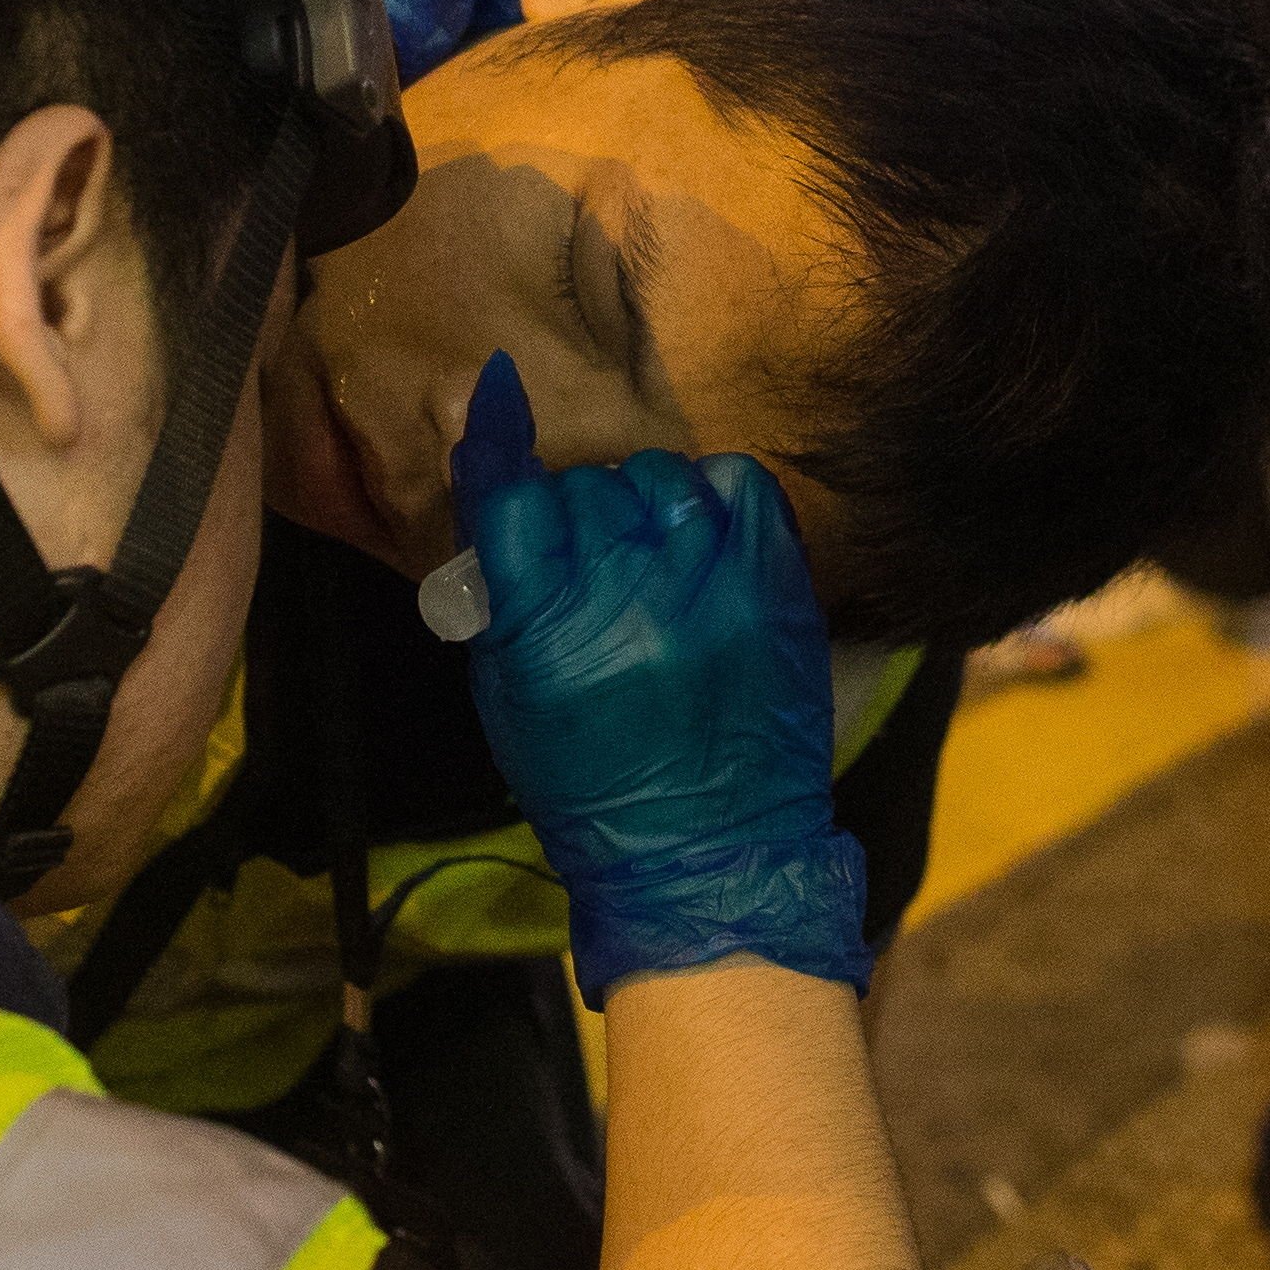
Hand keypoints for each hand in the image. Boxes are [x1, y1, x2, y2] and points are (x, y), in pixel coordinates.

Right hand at [448, 352, 868, 999]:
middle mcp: (630, 589)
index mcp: (548, 626)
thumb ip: (502, 590)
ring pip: (659, 477)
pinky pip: (740, 484)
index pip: (514, 493)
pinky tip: (702, 534)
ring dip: (642, 503)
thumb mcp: (510, 696)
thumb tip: (492, 478)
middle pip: (587, 486)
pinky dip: (715, 496)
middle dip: (576, 512)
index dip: (499, 451)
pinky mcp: (777, 583)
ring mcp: (714, 581)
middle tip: (585, 561)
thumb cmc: (591, 788)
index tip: (498, 414)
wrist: (708, 856)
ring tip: (647, 555)